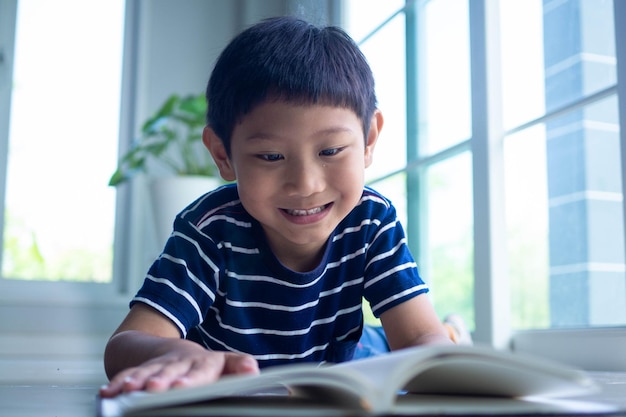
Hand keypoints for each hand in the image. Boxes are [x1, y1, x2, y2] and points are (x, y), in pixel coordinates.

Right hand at [99, 347, 258, 397]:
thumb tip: (252, 369)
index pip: (199, 371)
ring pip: (147, 372)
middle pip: (170, 372)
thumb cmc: (204, 366)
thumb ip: (236, 366)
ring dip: (136, 381)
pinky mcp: (143, 370)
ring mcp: (160, 366)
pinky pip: (129, 375)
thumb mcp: (223, 364)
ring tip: (128, 391)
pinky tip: (108, 392)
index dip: (190, 379)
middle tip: (154, 388)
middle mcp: (180, 363)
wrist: (175, 350)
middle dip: (162, 380)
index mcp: (203, 363)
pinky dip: (118, 383)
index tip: (183, 387)